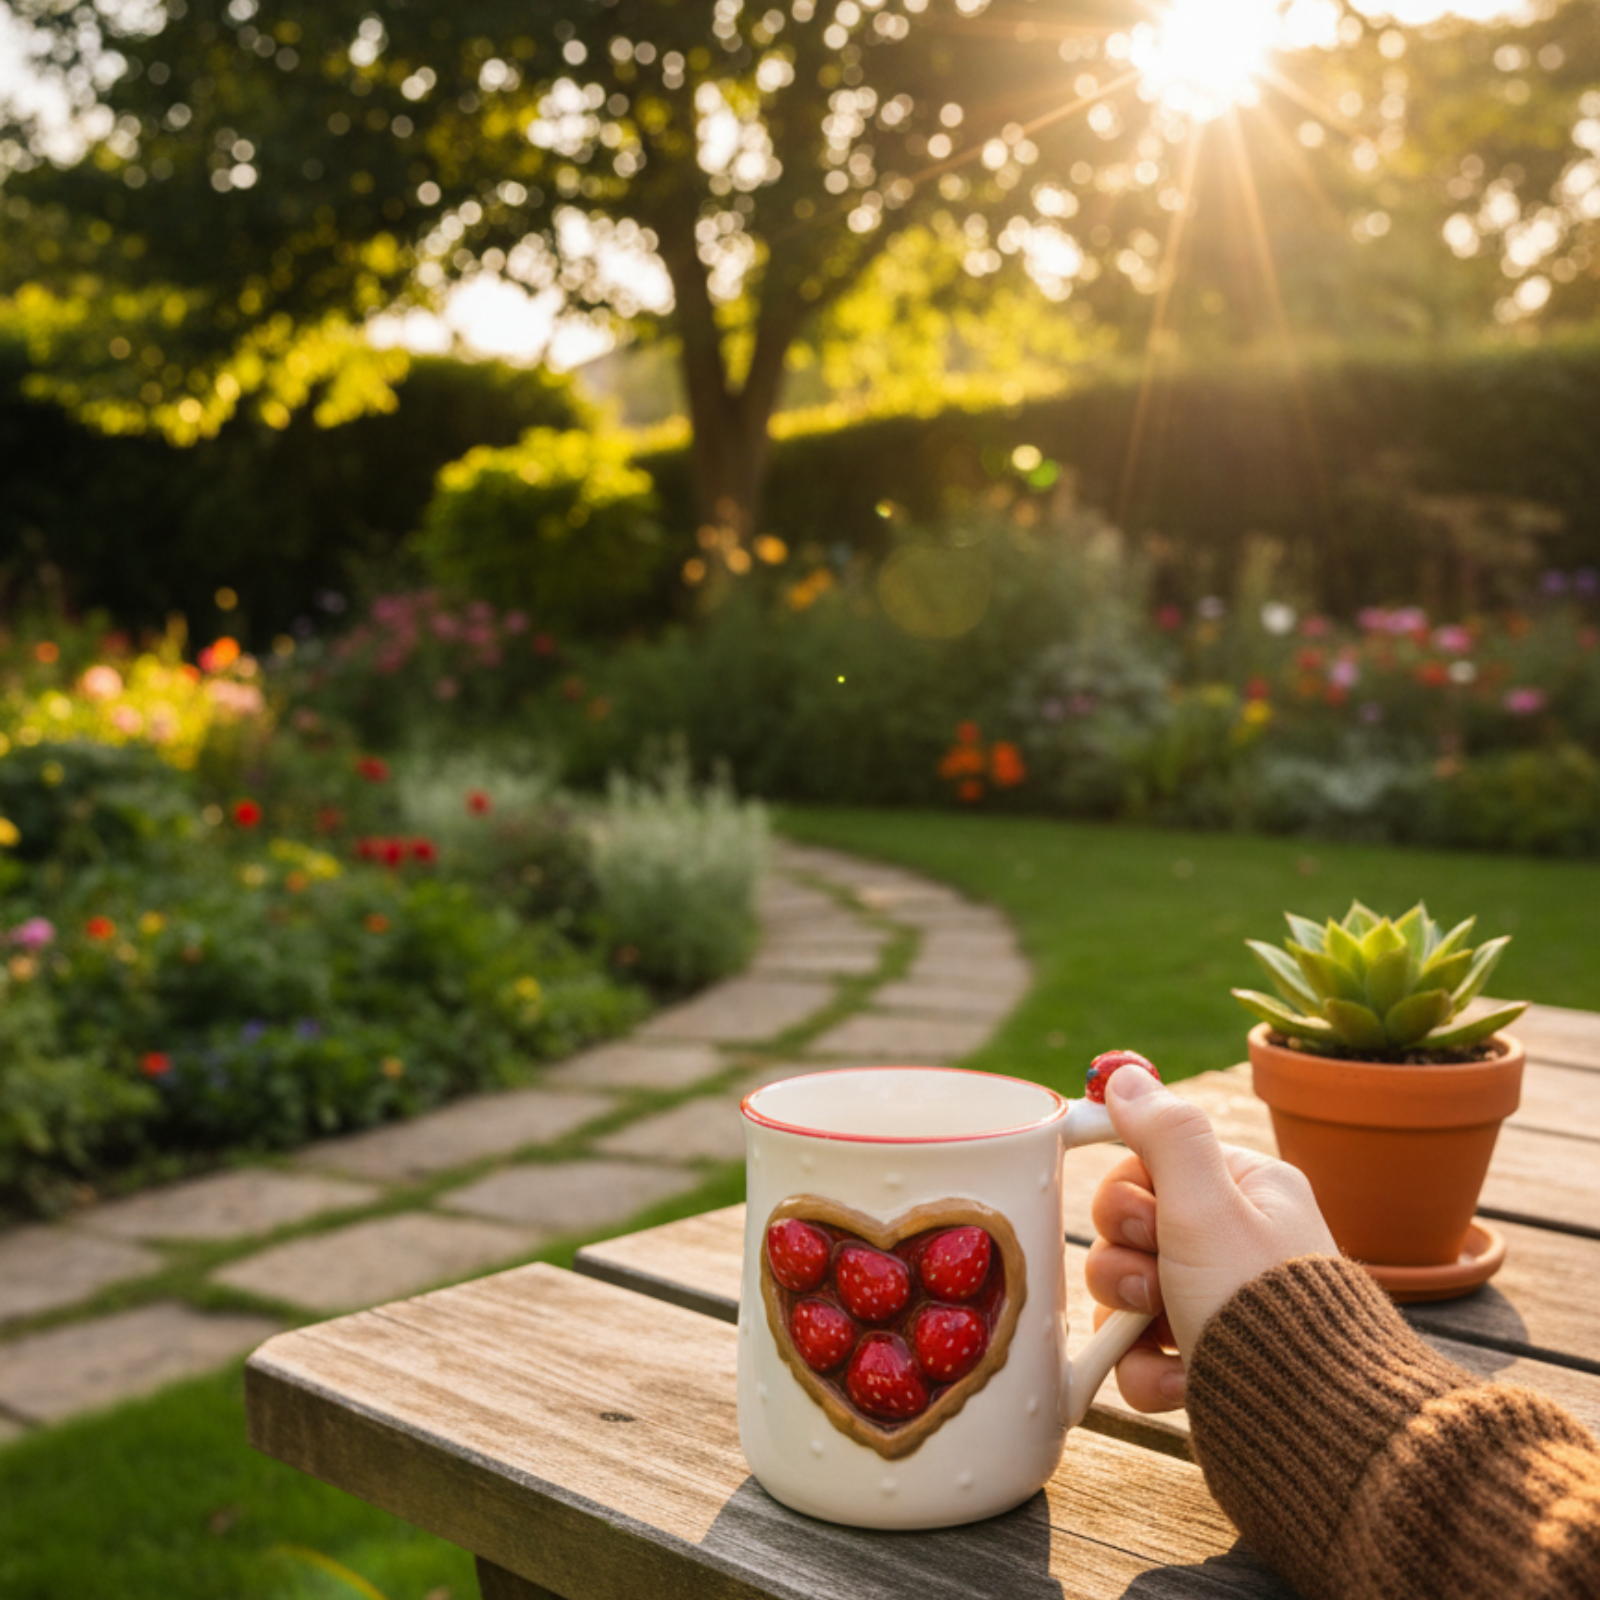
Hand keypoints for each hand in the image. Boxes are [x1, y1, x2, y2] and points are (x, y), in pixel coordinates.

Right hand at [1085, 1065, 1336, 1410]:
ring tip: (1170, 1333)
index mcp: (1245, 1189)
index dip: (1126, 1194)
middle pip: (1127, 1230)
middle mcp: (1232, 1241)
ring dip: (1132, 1319)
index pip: (1147, 1162)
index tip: (1138, 1219)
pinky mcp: (1204, 1363)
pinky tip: (1182, 1382)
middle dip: (1126, 1261)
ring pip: (1126, 1295)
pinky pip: (1141, 1356)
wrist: (1311, 1433)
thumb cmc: (1266, 1310)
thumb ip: (1165, 1134)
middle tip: (1160, 1277)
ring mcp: (1216, 1304)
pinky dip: (1149, 1372)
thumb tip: (1127, 1073)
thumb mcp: (1207, 1207)